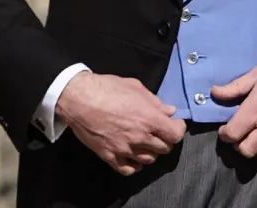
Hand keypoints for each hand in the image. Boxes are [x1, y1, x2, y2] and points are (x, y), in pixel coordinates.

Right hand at [56, 71, 187, 175]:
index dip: (177, 128)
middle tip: (159, 131)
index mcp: (149, 119)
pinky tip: (133, 156)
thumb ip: (156, 102)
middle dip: (165, 139)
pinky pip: (128, 169)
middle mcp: (139, 137)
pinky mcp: (109, 156)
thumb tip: (170, 111)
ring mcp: (124, 149)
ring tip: (146, 141)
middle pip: (165, 148)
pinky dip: (134, 165)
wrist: (79, 99)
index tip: (174, 123)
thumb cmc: (107, 88)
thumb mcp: (136, 88)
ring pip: (149, 160)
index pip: (176, 134)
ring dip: (151, 151)